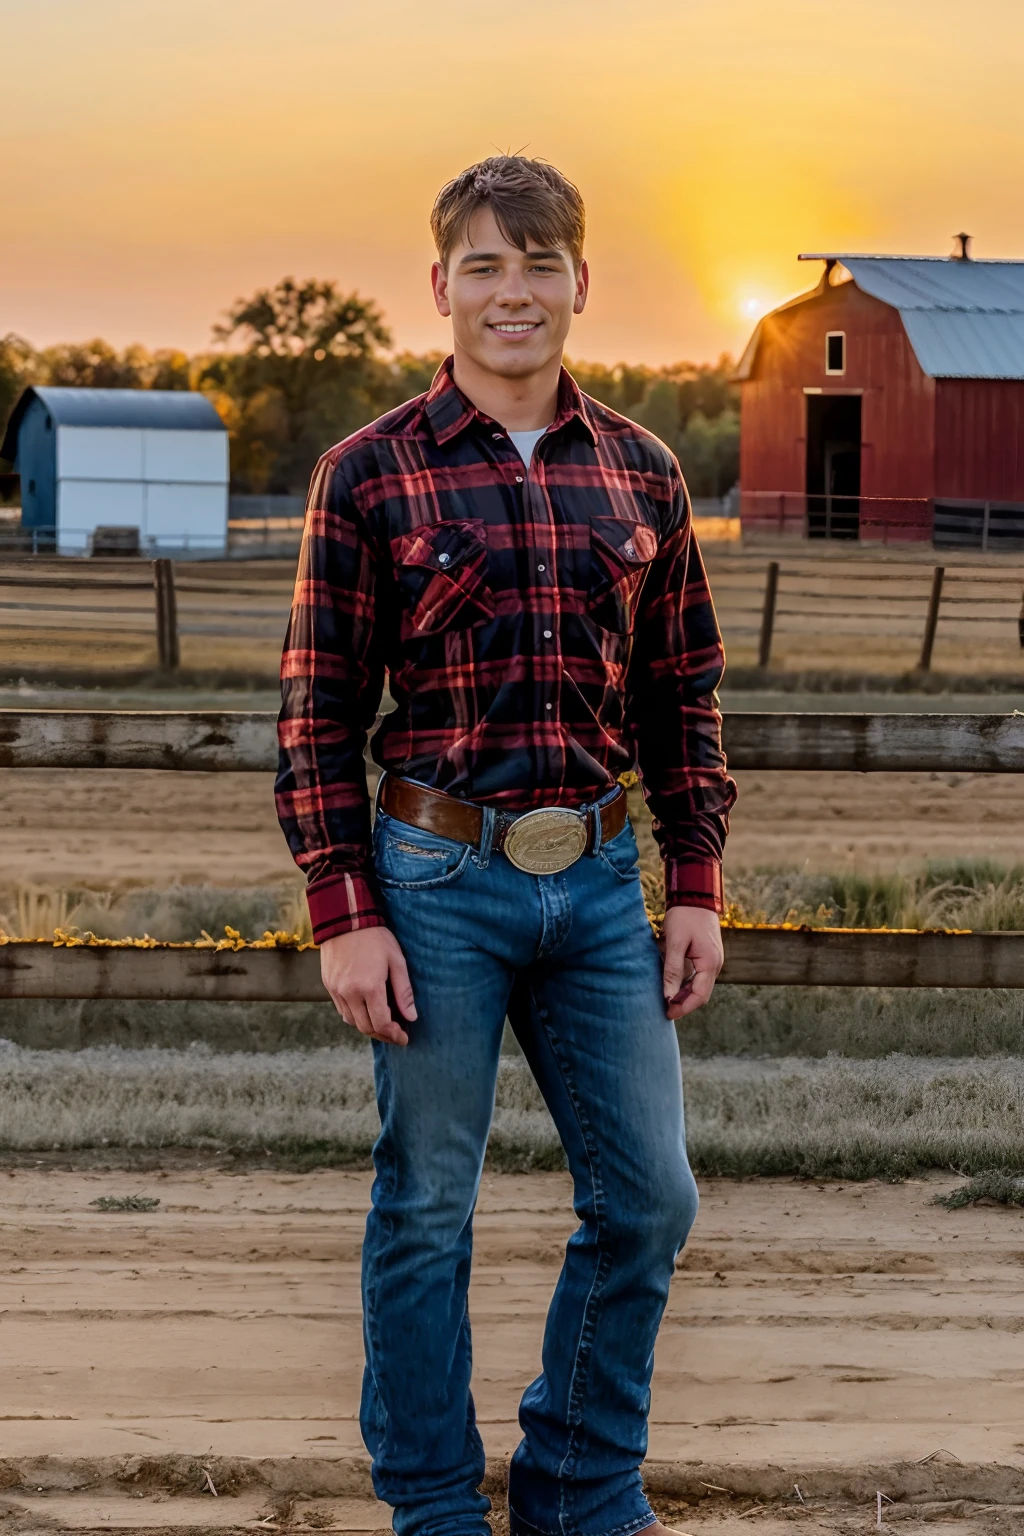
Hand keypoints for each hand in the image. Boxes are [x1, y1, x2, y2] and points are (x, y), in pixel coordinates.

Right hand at [320, 928, 416, 1045]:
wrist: (344, 919)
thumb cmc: (375, 937)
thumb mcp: (397, 961)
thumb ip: (404, 991)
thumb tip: (411, 1017)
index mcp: (369, 987)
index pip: (381, 1023)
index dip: (394, 1035)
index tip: (404, 1037)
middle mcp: (350, 992)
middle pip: (365, 1027)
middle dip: (382, 1034)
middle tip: (396, 1034)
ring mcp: (336, 990)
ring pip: (352, 1021)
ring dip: (368, 1026)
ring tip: (382, 1023)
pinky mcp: (328, 985)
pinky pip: (342, 1009)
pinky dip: (355, 1016)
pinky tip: (366, 1010)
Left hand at [662, 905, 722, 1019]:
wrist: (695, 895)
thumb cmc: (684, 916)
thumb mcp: (675, 943)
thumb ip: (673, 970)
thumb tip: (669, 996)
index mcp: (710, 963)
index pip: (699, 996)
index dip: (683, 1007)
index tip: (668, 1012)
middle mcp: (715, 964)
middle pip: (701, 994)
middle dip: (684, 1004)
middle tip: (665, 1010)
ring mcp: (712, 960)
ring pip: (699, 986)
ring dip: (684, 994)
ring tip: (666, 999)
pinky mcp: (706, 955)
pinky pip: (697, 975)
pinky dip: (686, 982)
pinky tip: (672, 983)